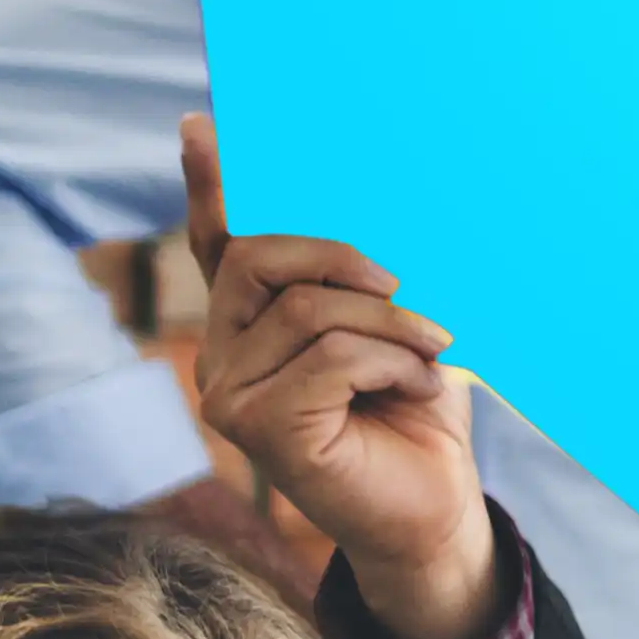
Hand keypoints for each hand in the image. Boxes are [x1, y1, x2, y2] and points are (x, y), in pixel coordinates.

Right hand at [178, 116, 508, 638]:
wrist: (437, 511)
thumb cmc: (417, 416)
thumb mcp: (394, 329)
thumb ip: (361, 279)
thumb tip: (378, 209)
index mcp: (249, 326)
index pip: (219, 244)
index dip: (212, 186)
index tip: (202, 127)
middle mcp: (221, 356)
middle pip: (258, 258)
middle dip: (341, 256)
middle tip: (406, 283)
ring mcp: (229, 394)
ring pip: (307, 309)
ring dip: (390, 324)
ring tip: (430, 354)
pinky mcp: (258, 429)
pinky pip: (330, 357)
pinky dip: (391, 364)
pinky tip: (415, 390)